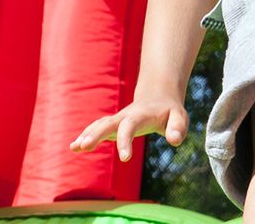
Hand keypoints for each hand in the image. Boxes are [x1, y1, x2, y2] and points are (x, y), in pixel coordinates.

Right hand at [69, 99, 188, 162]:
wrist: (158, 96)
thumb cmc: (170, 111)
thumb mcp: (180, 117)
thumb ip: (178, 128)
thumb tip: (174, 141)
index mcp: (141, 115)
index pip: (130, 127)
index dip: (125, 141)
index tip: (124, 159)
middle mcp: (125, 116)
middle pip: (108, 123)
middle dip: (95, 134)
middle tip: (84, 146)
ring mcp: (118, 120)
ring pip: (100, 125)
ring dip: (87, 135)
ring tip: (74, 147)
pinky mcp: (114, 125)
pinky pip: (97, 129)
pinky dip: (86, 136)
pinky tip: (74, 147)